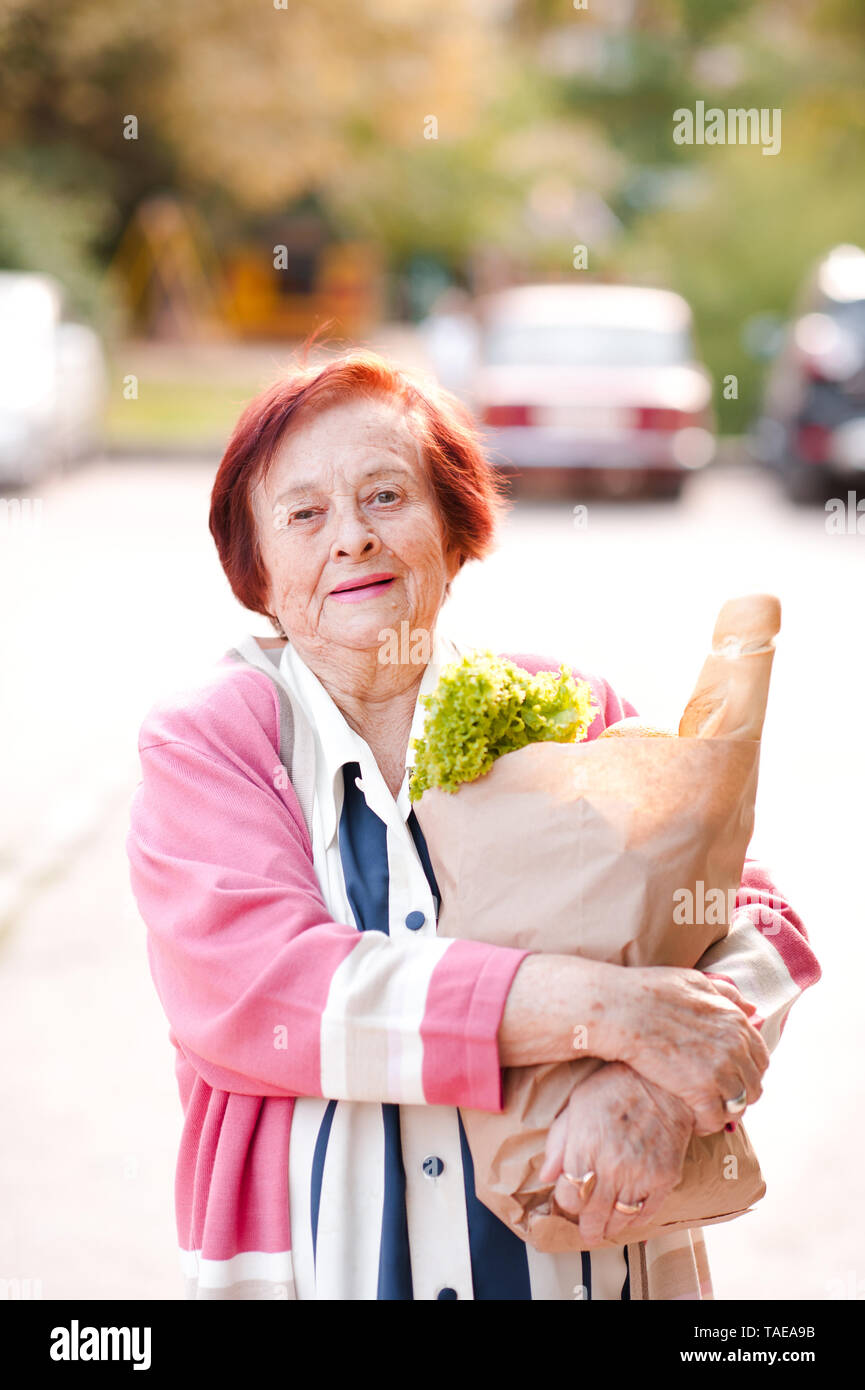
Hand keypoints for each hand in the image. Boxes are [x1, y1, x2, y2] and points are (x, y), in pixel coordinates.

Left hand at [539, 1062, 693, 1246]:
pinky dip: (637, 1219)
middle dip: (588, 1227)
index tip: (570, 1200)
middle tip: (588, 1231)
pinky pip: (648, 1212)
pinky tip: (630, 1215)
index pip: (569, 1198)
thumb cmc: (615, 1087)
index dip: (566, 1203)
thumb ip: (557, 1143)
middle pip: (593, 1215)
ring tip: (607, 1226)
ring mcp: (640, 1175)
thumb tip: (545, 1176)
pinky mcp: (665, 1178)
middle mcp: (612, 1167)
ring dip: (611, 1226)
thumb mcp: (576, 1106)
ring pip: (620, 1219)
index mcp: (585, 1148)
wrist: (662, 1081)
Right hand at [593, 962, 767, 1135]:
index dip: (747, 1071)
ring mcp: (721, 1070)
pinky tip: (694, 1123)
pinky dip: (707, 1124)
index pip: (760, 1057)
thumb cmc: (651, 992)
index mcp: (736, 1021)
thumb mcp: (695, 982)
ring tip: (706, 1113)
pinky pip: (716, 1119)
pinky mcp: (701, 1091)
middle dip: (740, 1094)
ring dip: (725, 1112)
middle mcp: (736, 1046)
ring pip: (739, 1105)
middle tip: (718, 1099)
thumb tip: (750, 1009)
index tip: (731, 1078)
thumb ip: (726, 995)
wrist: (622, 1009)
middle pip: (754, 1084)